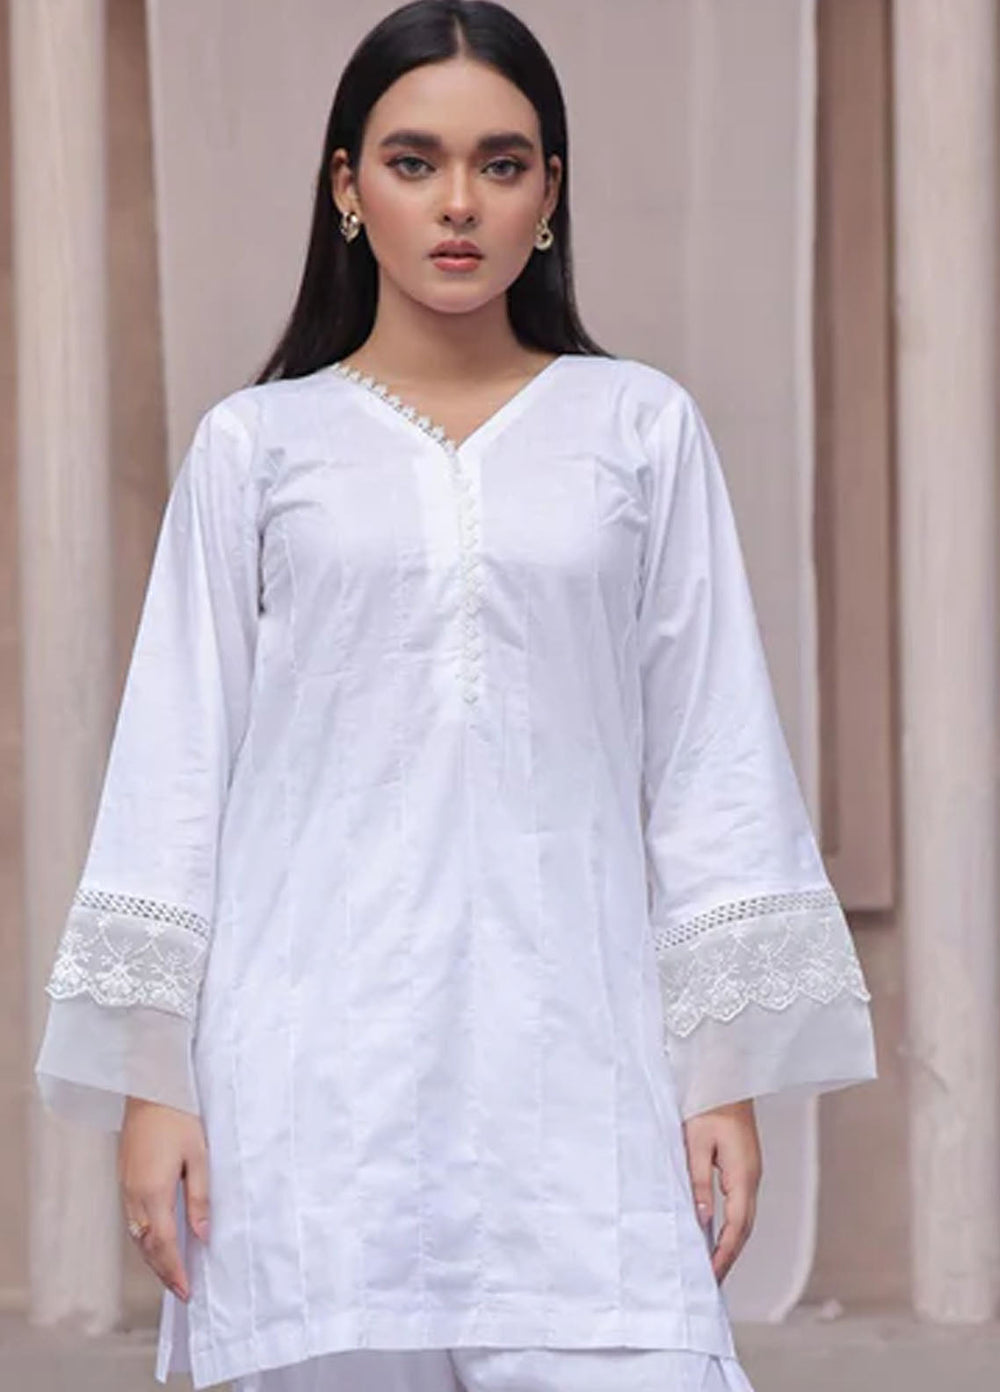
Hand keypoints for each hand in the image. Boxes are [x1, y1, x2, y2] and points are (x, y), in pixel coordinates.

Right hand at [118, 1096, 209, 1301]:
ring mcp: (126, 1187)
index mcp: (152, 1192)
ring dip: (152, 1257)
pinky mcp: (124, 1178)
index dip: (174, 1271)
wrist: (149, 1088)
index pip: (162, 1244)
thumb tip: (202, 1235)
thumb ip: (199, 1198)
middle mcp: (134, 1195)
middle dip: (162, 1271)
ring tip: (171, 1272)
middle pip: (146, 1246)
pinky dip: (145, 1238)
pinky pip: (133, 1219)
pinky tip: (157, 1240)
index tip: (185, 1291)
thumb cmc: (178, 1117)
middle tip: (180, 1291)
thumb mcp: (198, 1156)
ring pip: (137, 1235)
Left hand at [682, 1098, 761, 1282]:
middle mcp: (753, 1177)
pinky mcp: (746, 1166)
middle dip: (730, 1256)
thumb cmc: (708, 1103)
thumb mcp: (695, 1142)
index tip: (711, 1276)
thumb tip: (702, 1219)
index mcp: (743, 1174)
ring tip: (715, 1265)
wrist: (725, 1076)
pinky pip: (742, 1204)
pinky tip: (719, 1232)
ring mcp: (752, 1171)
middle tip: (713, 1282)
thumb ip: (698, 1181)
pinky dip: (732, 1225)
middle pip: (745, 1228)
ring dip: (732, 1242)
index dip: (724, 1254)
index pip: (736, 1226)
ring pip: (745, 1217)